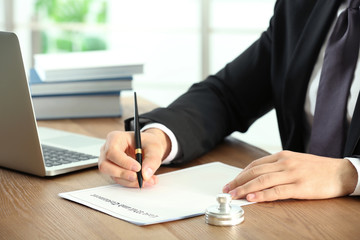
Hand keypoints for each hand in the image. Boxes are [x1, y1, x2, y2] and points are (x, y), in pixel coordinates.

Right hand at [98, 128, 170, 187]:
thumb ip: (152, 159)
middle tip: (138, 177)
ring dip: (130, 181)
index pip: (112, 151)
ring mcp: (109, 161)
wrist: (148, 147)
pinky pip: (119, 180)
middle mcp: (108, 150)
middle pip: (106, 166)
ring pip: (113, 176)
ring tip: (147, 180)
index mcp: (115, 138)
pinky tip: (144, 181)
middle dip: (123, 174)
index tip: (137, 168)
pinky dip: (132, 183)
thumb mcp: (154, 147)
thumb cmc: (148, 142)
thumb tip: (145, 174)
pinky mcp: (113, 171)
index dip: (123, 162)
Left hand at [222, 151, 357, 201]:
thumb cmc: (317, 168)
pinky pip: (277, 191)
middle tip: (227, 190)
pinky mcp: (300, 187)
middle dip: (238, 181)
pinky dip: (262, 195)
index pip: (255, 165)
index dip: (241, 174)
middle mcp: (284, 163)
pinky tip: (252, 198)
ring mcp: (292, 174)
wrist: (341, 172)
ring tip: (234, 195)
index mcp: (282, 156)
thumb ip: (278, 166)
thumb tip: (259, 176)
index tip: (232, 182)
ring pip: (262, 181)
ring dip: (245, 189)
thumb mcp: (295, 161)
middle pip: (255, 172)